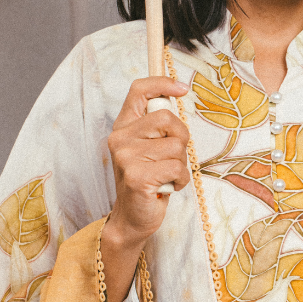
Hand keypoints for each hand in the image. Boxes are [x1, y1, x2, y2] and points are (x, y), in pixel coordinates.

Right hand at [100, 76, 189, 301]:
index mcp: (123, 127)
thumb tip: (177, 95)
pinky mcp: (136, 176)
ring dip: (181, 164)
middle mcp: (120, 138)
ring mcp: (125, 157)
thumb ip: (157, 126)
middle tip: (174, 157)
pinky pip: (176, 168)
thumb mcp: (150, 148)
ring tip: (167, 176)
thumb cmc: (147, 181)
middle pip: (167, 118)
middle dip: (181, 138)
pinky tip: (167, 188)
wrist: (132, 218)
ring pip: (176, 146)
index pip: (139, 90)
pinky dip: (180, 180)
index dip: (162, 83)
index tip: (182, 89)